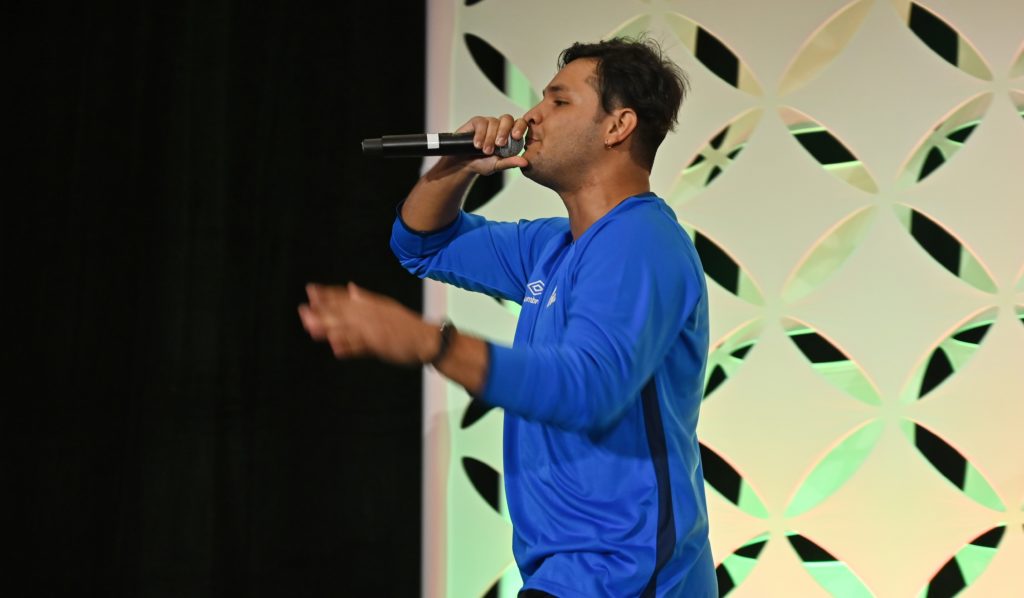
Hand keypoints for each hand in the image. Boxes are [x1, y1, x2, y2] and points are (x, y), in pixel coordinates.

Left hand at [298, 282, 437, 364]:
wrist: (427, 339)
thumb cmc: (407, 325)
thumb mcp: (386, 307)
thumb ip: (366, 299)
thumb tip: (351, 289)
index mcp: (372, 305)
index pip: (346, 297)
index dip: (327, 294)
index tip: (311, 290)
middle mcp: (371, 315)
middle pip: (342, 311)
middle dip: (321, 311)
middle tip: (303, 310)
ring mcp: (375, 330)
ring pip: (348, 328)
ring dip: (329, 328)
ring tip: (311, 328)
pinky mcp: (380, 345)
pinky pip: (362, 346)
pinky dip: (349, 346)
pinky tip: (336, 347)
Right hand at [448, 114, 529, 174]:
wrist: (464, 164)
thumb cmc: (482, 164)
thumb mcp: (497, 165)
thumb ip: (510, 162)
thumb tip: (525, 162)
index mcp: (509, 135)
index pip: (520, 124)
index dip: (520, 127)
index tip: (516, 136)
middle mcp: (500, 126)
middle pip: (507, 119)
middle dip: (504, 131)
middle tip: (499, 144)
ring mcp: (488, 123)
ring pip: (493, 122)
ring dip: (490, 137)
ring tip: (485, 150)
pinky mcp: (476, 122)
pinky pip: (481, 123)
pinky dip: (480, 134)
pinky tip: (477, 144)